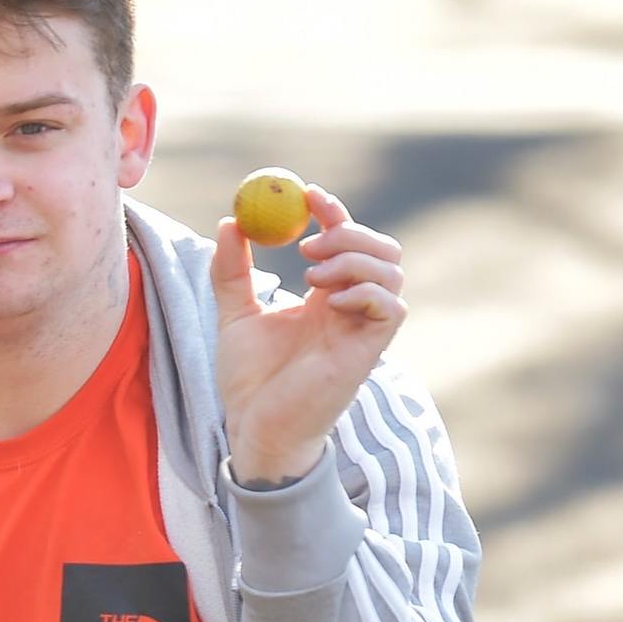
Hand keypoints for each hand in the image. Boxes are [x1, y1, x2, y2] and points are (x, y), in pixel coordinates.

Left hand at [210, 183, 406, 487]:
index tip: (307, 193)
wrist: (254, 428)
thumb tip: (231, 221)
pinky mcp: (370, 351)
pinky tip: (331, 301)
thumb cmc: (250, 380)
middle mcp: (351, 307)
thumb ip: (231, 271)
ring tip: (310, 275)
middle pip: (380, 248)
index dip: (334, 211)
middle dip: (350, 232)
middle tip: (308, 243)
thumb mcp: (234, 314)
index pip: (345, 239)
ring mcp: (363, 328)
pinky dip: (366, 291)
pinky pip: (391, 307)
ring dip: (355, 259)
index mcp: (326, 295)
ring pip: (391, 271)